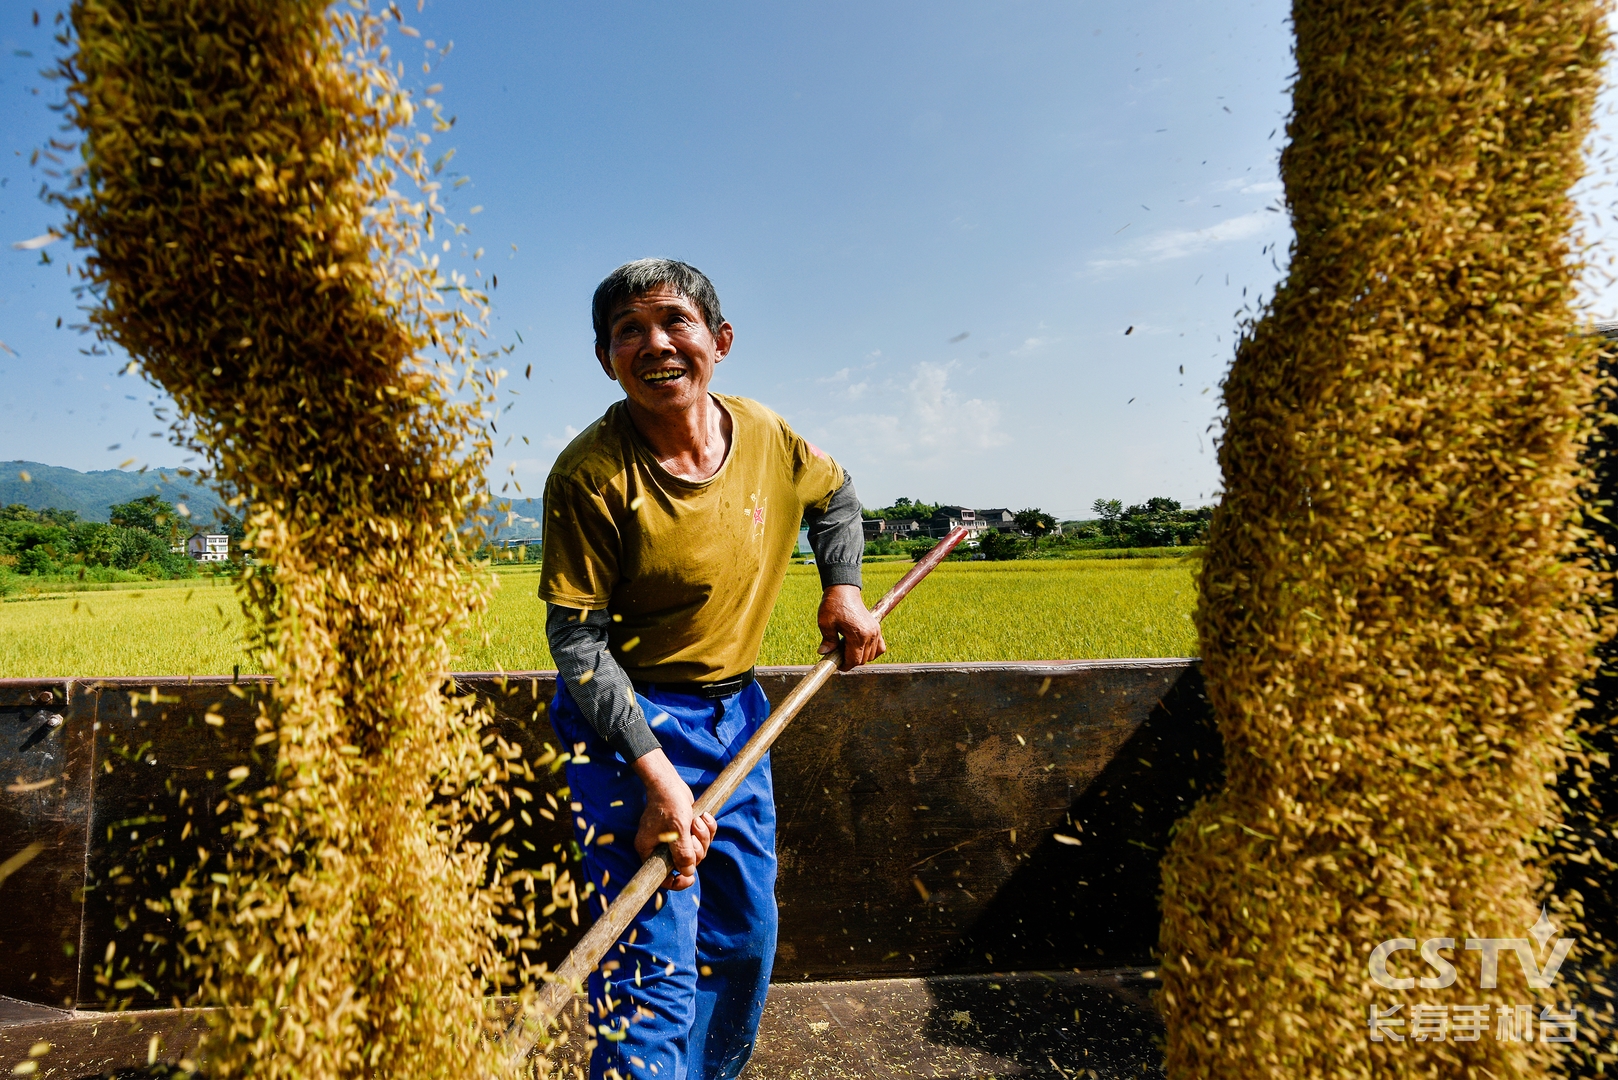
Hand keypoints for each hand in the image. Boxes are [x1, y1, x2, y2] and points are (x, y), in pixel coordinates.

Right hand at [631, 749, 715, 889]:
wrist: (669, 782)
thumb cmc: (668, 804)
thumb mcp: (677, 830)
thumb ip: (682, 852)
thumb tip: (688, 872)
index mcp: (650, 850)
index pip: (662, 877)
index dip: (676, 882)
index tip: (691, 879)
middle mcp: (660, 848)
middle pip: (685, 862)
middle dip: (696, 848)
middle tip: (694, 832)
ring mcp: (673, 839)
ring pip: (696, 850)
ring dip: (703, 836)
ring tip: (699, 820)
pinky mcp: (685, 830)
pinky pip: (701, 838)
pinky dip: (707, 829)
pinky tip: (705, 816)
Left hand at [817, 583, 885, 670]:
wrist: (844, 590)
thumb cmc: (833, 605)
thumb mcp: (825, 623)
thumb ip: (828, 640)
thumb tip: (824, 653)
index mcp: (858, 634)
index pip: (855, 660)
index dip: (845, 666)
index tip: (837, 665)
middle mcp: (870, 634)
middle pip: (863, 659)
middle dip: (851, 661)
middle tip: (840, 656)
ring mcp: (875, 631)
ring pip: (872, 655)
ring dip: (861, 657)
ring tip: (848, 651)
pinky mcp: (877, 628)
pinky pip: (880, 647)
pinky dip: (872, 652)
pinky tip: (861, 649)